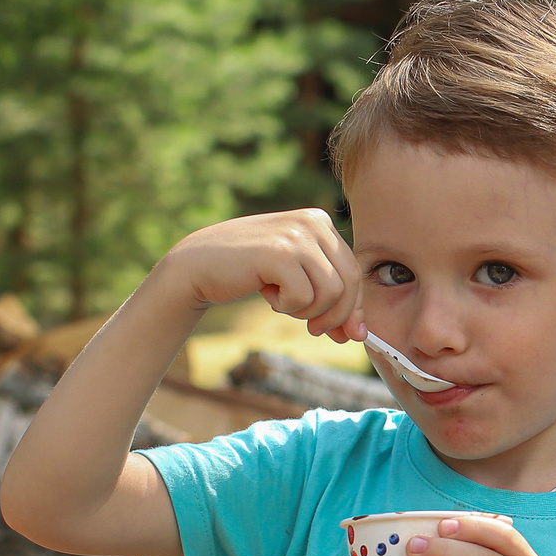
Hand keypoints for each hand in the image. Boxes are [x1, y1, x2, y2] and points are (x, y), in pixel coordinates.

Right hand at [152, 210, 363, 338]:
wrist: (196, 265)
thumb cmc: (248, 271)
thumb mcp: (296, 277)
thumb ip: (328, 296)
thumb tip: (358, 335)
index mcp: (320, 221)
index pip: (354, 271)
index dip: (354, 309)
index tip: (345, 334)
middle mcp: (313, 222)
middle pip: (349, 283)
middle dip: (336, 316)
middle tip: (315, 330)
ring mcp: (296, 235)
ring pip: (331, 293)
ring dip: (307, 310)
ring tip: (281, 302)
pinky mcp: (280, 253)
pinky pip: (304, 297)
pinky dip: (287, 306)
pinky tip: (266, 292)